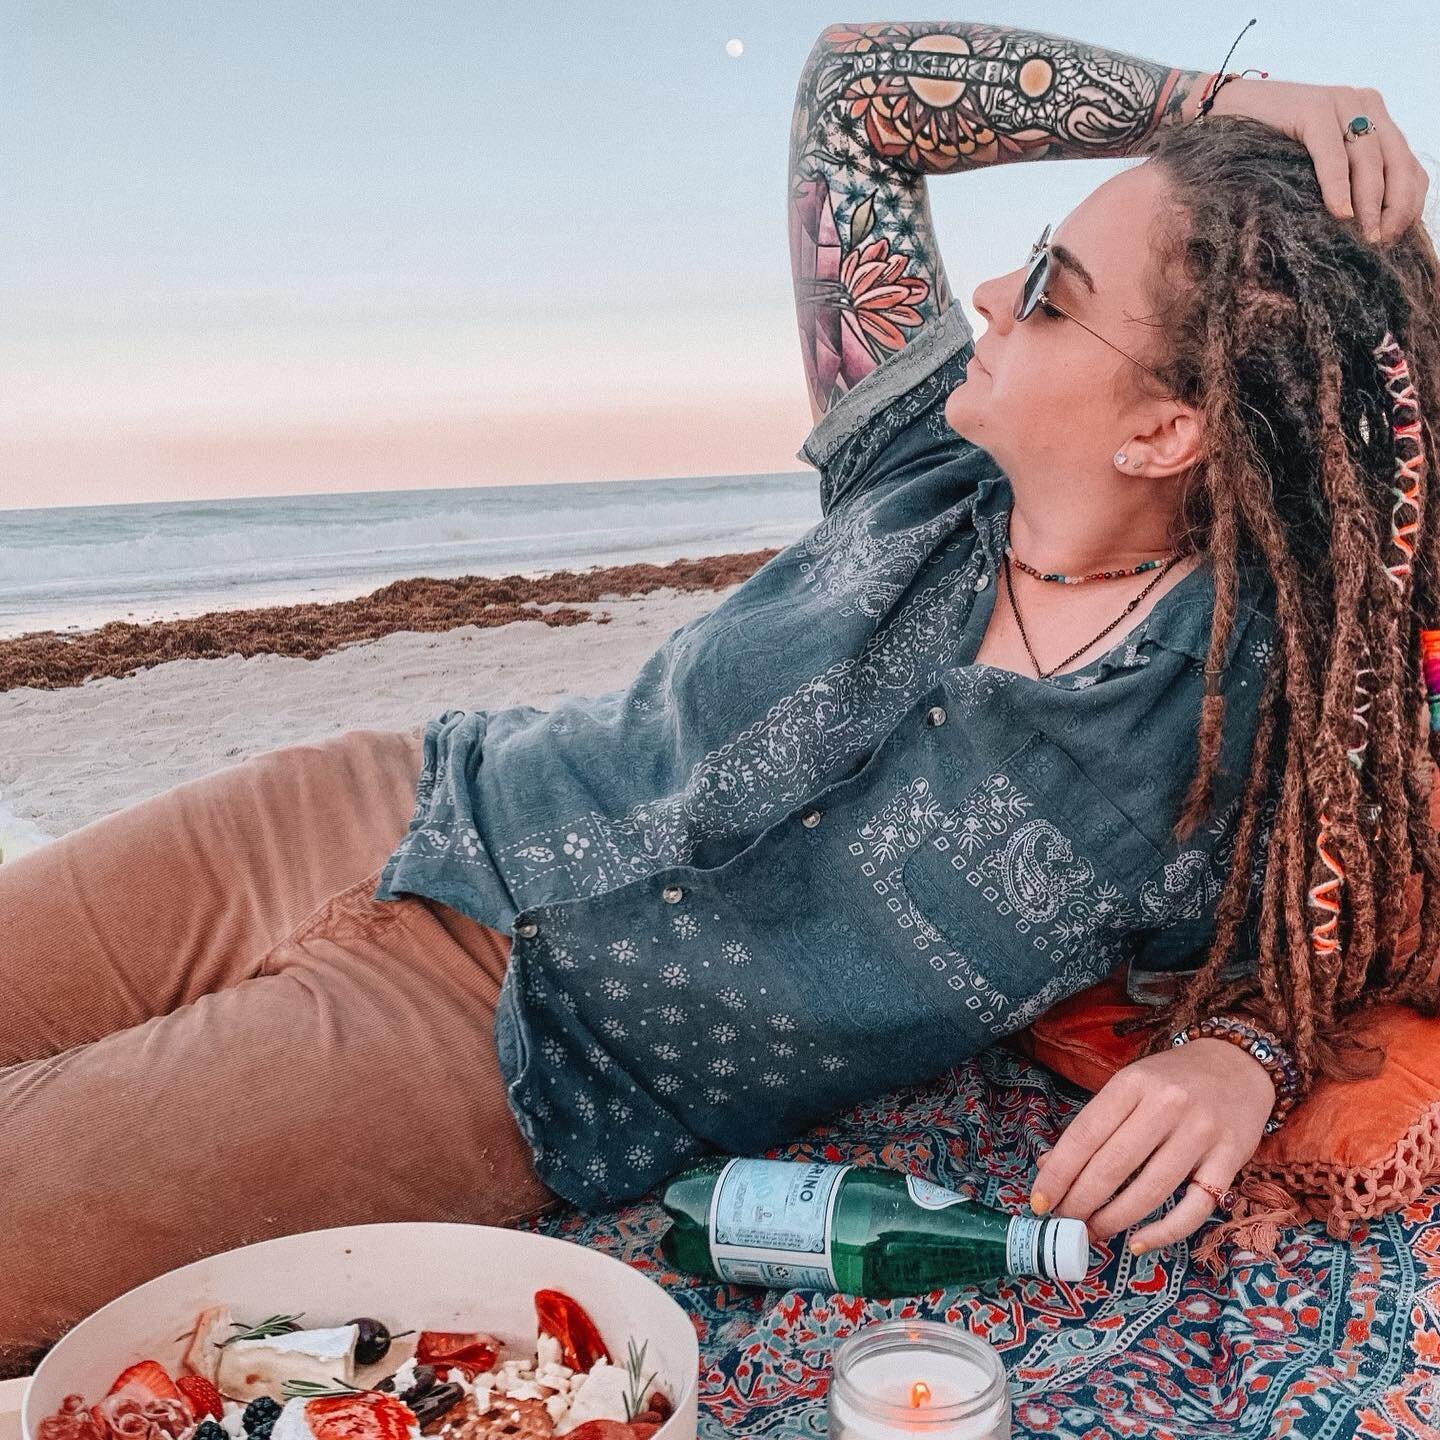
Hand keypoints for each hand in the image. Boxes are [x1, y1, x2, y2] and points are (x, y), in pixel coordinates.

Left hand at [1028, 1037, 1273, 1254]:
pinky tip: (1138, 1242)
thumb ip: (1094, 1125)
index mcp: (1133, 1082)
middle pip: (1113, 1165)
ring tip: (1092, 1233)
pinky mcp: (1232, 1158)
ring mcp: (1201, 1133)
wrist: (1239, 1063)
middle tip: (1064, 1222)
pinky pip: (1195, 1208)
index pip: (1085, 1134)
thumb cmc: (1172, 1080)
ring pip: (1150, 1190)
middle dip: (1080, 1202)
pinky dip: (1164, 1232)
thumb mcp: (1129, 1087)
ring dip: (1113, 1220)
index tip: (1039, 1201)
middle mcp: (1166, 1105)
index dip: (1058, 1172)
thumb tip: (1048, 1167)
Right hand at [1207, 76, 1429, 245]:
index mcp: (1373, 117)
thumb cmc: (1266, 146)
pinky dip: (1338, 185)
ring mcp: (1341, 102)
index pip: (1407, 163)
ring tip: (1363, 235)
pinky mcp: (1314, 108)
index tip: (1395, 238)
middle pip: (1397, 161)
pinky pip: (1333, 153)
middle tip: (1380, 243)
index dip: (1408, 202)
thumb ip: (1346, 178)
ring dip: (1370, 202)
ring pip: (1370, 159)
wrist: (1223, 112)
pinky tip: (1339, 212)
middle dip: (1394, 207)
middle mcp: (1364, 105)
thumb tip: (1367, 226)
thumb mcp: (1315, 164)